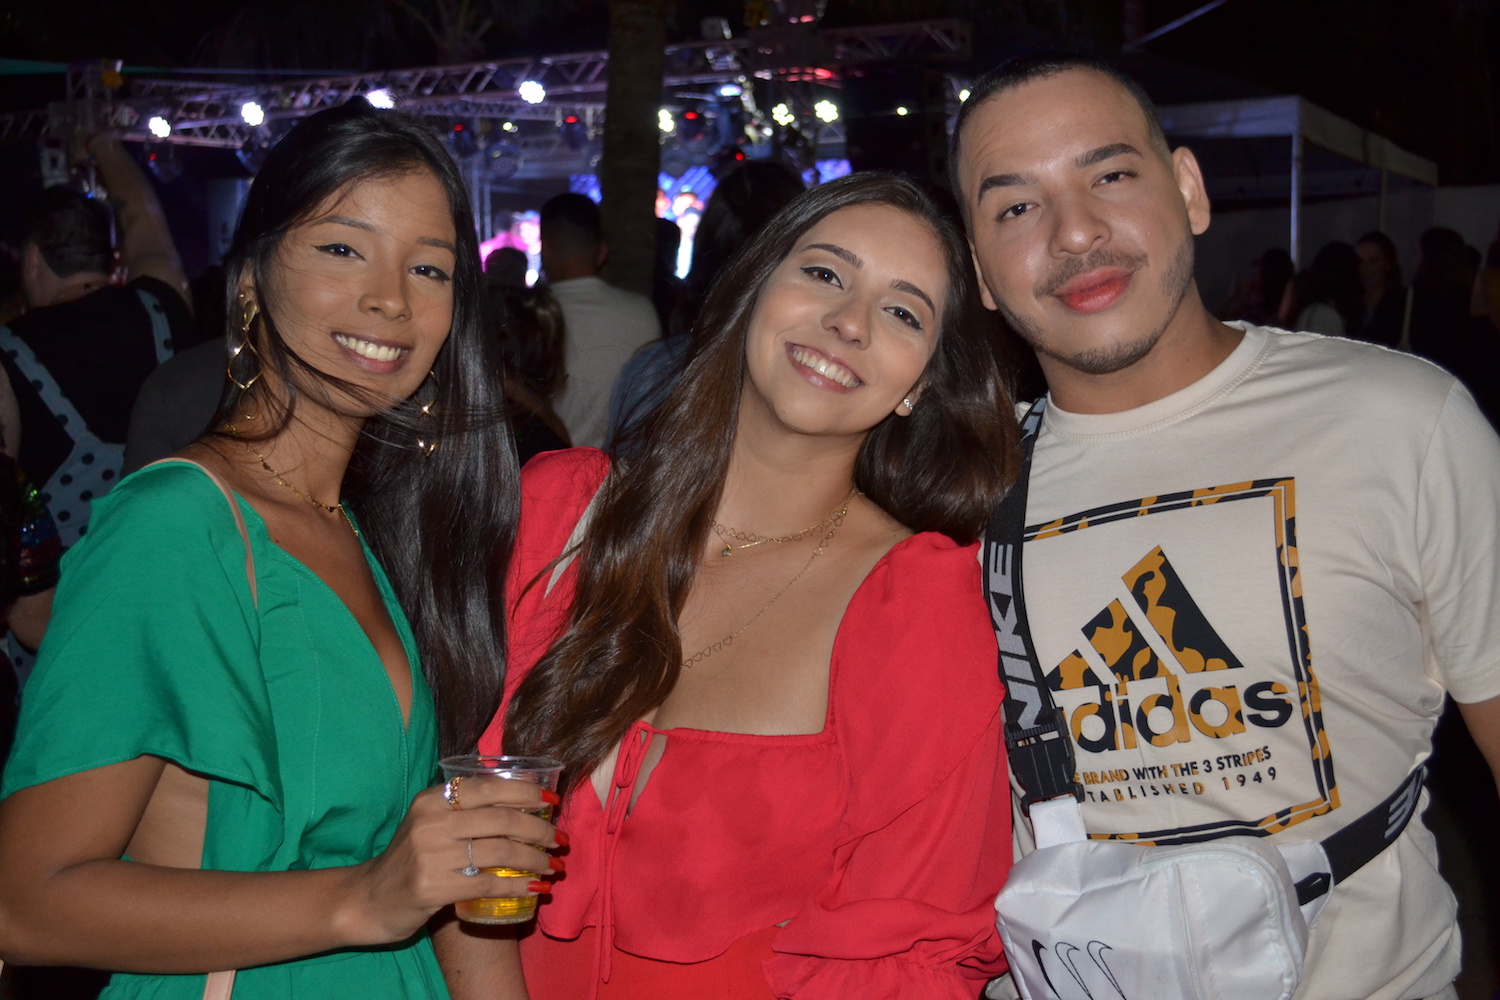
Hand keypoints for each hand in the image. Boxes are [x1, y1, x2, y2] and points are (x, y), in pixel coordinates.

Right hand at [339, 777, 563, 944]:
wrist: (368, 900)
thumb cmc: (410, 859)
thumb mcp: (429, 823)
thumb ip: (465, 810)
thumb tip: (524, 800)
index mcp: (432, 799)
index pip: (489, 788)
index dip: (526, 793)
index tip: (552, 802)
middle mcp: (431, 821)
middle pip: (501, 819)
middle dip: (539, 829)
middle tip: (559, 840)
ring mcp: (430, 855)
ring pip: (500, 851)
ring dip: (535, 859)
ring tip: (553, 865)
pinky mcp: (432, 887)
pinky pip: (488, 883)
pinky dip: (517, 886)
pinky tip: (534, 889)